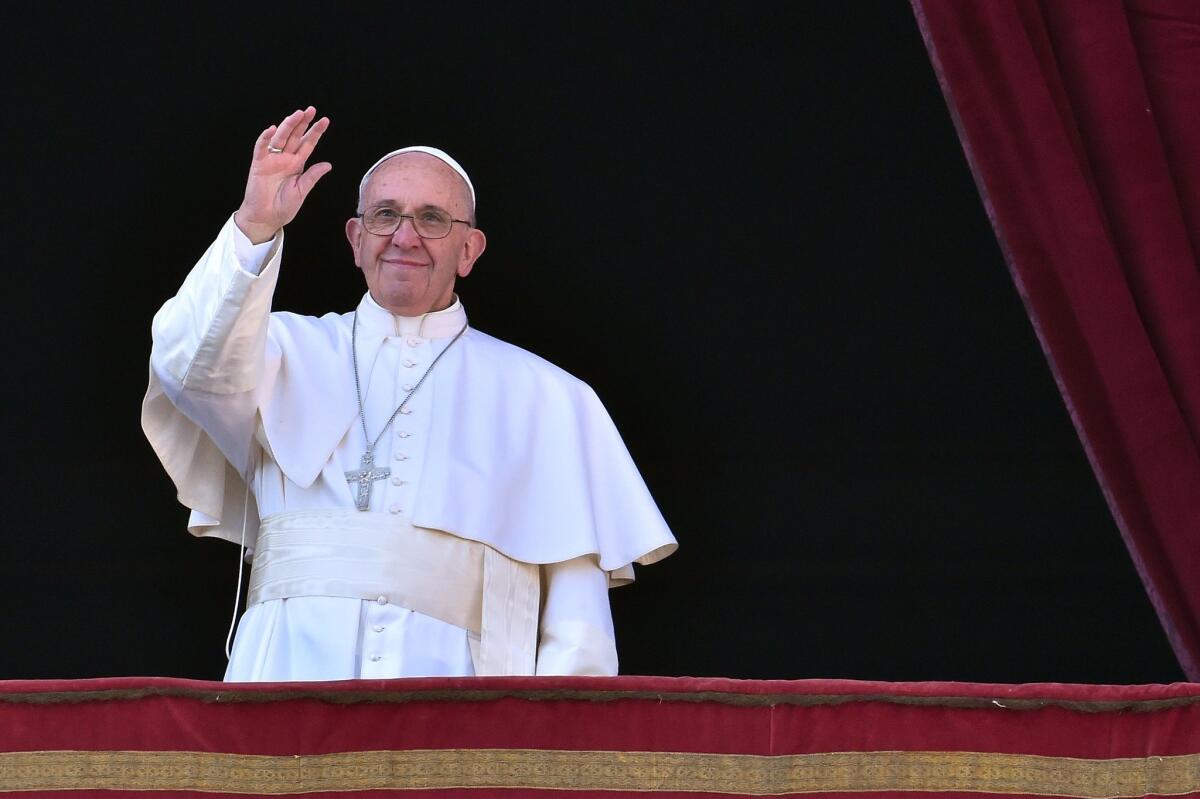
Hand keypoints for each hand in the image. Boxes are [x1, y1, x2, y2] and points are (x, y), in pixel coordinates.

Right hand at [234, 107, 331, 243]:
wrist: (267, 218)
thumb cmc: (284, 207)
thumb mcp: (302, 191)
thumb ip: (312, 176)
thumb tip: (328, 164)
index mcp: (297, 164)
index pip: (308, 144)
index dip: (315, 132)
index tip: (325, 120)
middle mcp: (285, 158)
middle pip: (295, 136)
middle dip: (302, 123)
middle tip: (310, 110)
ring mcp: (272, 159)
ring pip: (280, 138)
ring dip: (288, 126)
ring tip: (297, 115)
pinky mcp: (259, 164)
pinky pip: (261, 148)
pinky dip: (265, 138)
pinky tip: (273, 129)